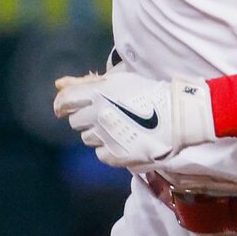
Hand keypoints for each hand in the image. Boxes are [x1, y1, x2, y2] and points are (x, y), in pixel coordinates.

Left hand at [53, 64, 214, 168]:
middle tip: (105, 115)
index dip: (61, 105)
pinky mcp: (116, 155)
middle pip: (75, 122)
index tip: (63, 109)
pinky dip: (108, 148)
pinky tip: (123, 140)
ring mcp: (107, 136)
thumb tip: (57, 84)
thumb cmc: (150, 94)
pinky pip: (100, 154)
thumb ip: (85, 83)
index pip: (65, 101)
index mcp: (100, 93)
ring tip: (118, 127)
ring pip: (86, 139)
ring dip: (97, 134)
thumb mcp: (118, 81)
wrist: (179, 116)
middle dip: (85, 118)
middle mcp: (100, 114)